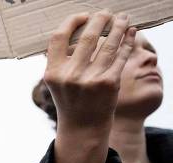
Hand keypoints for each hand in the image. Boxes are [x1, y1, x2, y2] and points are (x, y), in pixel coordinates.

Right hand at [44, 10, 133, 129]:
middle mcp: (70, 76)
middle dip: (100, 19)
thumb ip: (61, 60)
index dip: (72, 22)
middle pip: (87, 37)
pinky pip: (120, 56)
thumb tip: (75, 30)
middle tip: (106, 13)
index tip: (84, 16)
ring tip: (122, 18)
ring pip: (108, 44)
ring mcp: (90, 80)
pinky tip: (131, 33)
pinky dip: (127, 41)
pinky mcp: (109, 83)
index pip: (58, 37)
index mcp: (53, 73)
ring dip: (118, 27)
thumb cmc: (71, 100)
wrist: (83, 127)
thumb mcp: (58, 82)